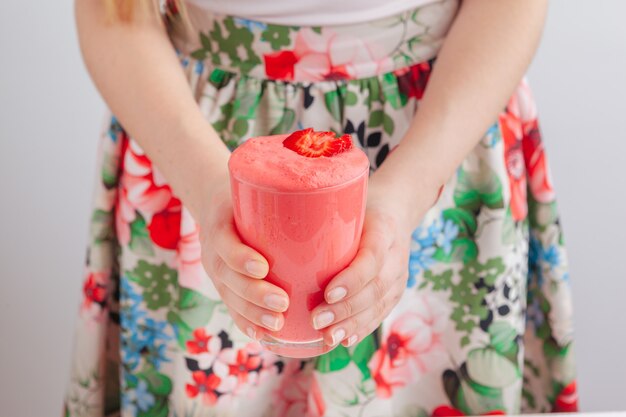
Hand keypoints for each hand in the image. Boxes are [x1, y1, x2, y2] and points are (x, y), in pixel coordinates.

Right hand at [197, 176, 289, 340]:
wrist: (221, 206)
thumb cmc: (252, 195)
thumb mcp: (261, 187)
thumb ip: (289, 192)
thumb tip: (337, 191)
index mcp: (220, 222)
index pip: (224, 242)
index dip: (240, 257)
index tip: (263, 267)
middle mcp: (213, 251)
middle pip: (227, 278)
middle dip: (253, 294)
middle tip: (282, 302)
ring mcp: (218, 272)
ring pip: (230, 298)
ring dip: (253, 315)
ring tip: (278, 325)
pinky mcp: (226, 286)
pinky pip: (232, 309)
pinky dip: (246, 323)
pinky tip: (263, 336)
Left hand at [310, 179, 437, 347]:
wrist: (396, 210)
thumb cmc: (359, 206)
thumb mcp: (346, 201)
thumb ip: (321, 214)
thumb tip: (274, 223)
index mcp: (385, 228)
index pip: (373, 257)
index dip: (353, 278)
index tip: (328, 292)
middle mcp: (397, 255)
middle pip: (375, 287)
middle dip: (346, 308)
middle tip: (317, 320)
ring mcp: (399, 276)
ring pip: (379, 306)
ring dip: (352, 324)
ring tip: (327, 337)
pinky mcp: (395, 292)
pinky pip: (380, 314)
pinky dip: (362, 329)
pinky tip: (344, 340)